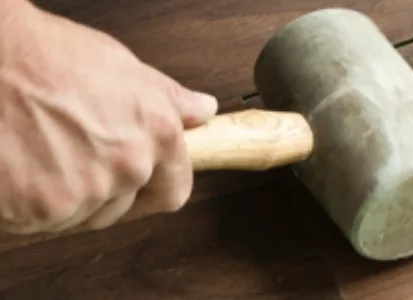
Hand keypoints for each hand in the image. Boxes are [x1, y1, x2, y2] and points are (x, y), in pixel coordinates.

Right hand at [0, 1, 217, 233]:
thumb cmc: (45, 55)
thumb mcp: (120, 66)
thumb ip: (166, 99)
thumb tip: (202, 111)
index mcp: (156, 134)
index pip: (172, 191)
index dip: (152, 188)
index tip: (136, 182)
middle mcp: (128, 167)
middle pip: (120, 206)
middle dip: (99, 188)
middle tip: (68, 153)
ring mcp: (86, 192)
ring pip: (79, 215)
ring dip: (61, 196)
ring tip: (38, 152)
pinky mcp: (41, 209)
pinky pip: (39, 222)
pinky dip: (26, 205)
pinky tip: (17, 166)